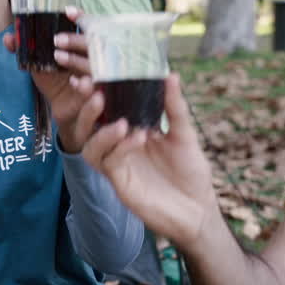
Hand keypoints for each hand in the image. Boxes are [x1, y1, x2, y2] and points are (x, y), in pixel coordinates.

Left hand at [2, 7, 93, 152]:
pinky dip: (84, 84)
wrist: (64, 112)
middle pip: (92, 43)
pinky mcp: (99, 96)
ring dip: (76, 59)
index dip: (81, 17)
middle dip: (75, 39)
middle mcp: (95, 58)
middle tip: (55, 39)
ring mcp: (99, 77)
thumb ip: (24, 49)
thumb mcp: (38, 64)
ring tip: (58, 57)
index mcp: (83, 46)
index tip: (67, 11)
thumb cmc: (55, 82)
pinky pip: (96, 89)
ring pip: (94, 64)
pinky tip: (73, 82)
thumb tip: (8, 37)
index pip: (88, 26)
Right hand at [75, 73, 221, 250]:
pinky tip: (138, 138)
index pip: (107, 106)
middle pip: (88, 124)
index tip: (94, 74)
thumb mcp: (184, 133)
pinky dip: (120, 147)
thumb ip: (174, 106)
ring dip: (101, 130)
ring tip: (120, 121)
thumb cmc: (190, 171)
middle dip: (87, 108)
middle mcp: (118, 145)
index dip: (96, 91)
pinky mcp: (118, 181)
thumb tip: (170, 74)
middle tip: (96, 94)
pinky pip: (108, 162)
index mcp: (130, 128)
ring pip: (89, 145)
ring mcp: (116, 163)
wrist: (197, 209)